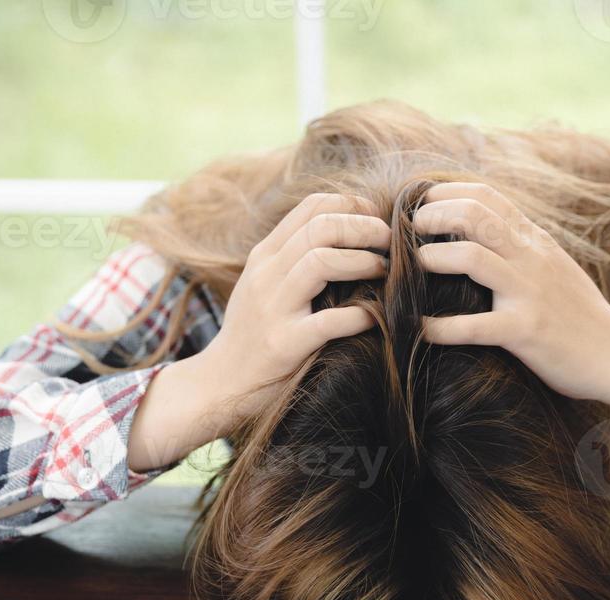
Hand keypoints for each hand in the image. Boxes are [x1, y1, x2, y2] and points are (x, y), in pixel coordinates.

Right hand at [129, 194, 387, 470]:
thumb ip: (295, 261)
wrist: (219, 383)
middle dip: (364, 228)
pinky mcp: (284, 344)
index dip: (351, 205)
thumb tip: (350, 238)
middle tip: (390, 241)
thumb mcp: (265, 286)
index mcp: (265, 256)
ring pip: (321, 261)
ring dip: (363, 261)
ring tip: (384, 271)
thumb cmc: (253, 334)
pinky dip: (359, 316)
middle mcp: (266, 274)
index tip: (376, 217)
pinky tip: (373, 317)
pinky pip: (330, 321)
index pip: (310, 208)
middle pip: (321, 228)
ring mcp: (273, 308)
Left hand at [414, 183, 609, 449]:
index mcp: (536, 241)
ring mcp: (529, 293)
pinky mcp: (526, 331)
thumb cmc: (582, 317)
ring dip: (432, 258)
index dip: (446, 193)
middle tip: (406, 232)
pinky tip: (423, 331)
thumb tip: (482, 236)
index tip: (419, 205)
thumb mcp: (555, 268)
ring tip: (412, 268)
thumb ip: (522, 249)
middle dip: (431, 217)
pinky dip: (442, 327)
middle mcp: (532, 258)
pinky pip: (475, 326)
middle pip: (474, 215)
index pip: (487, 196)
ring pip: (472, 256)